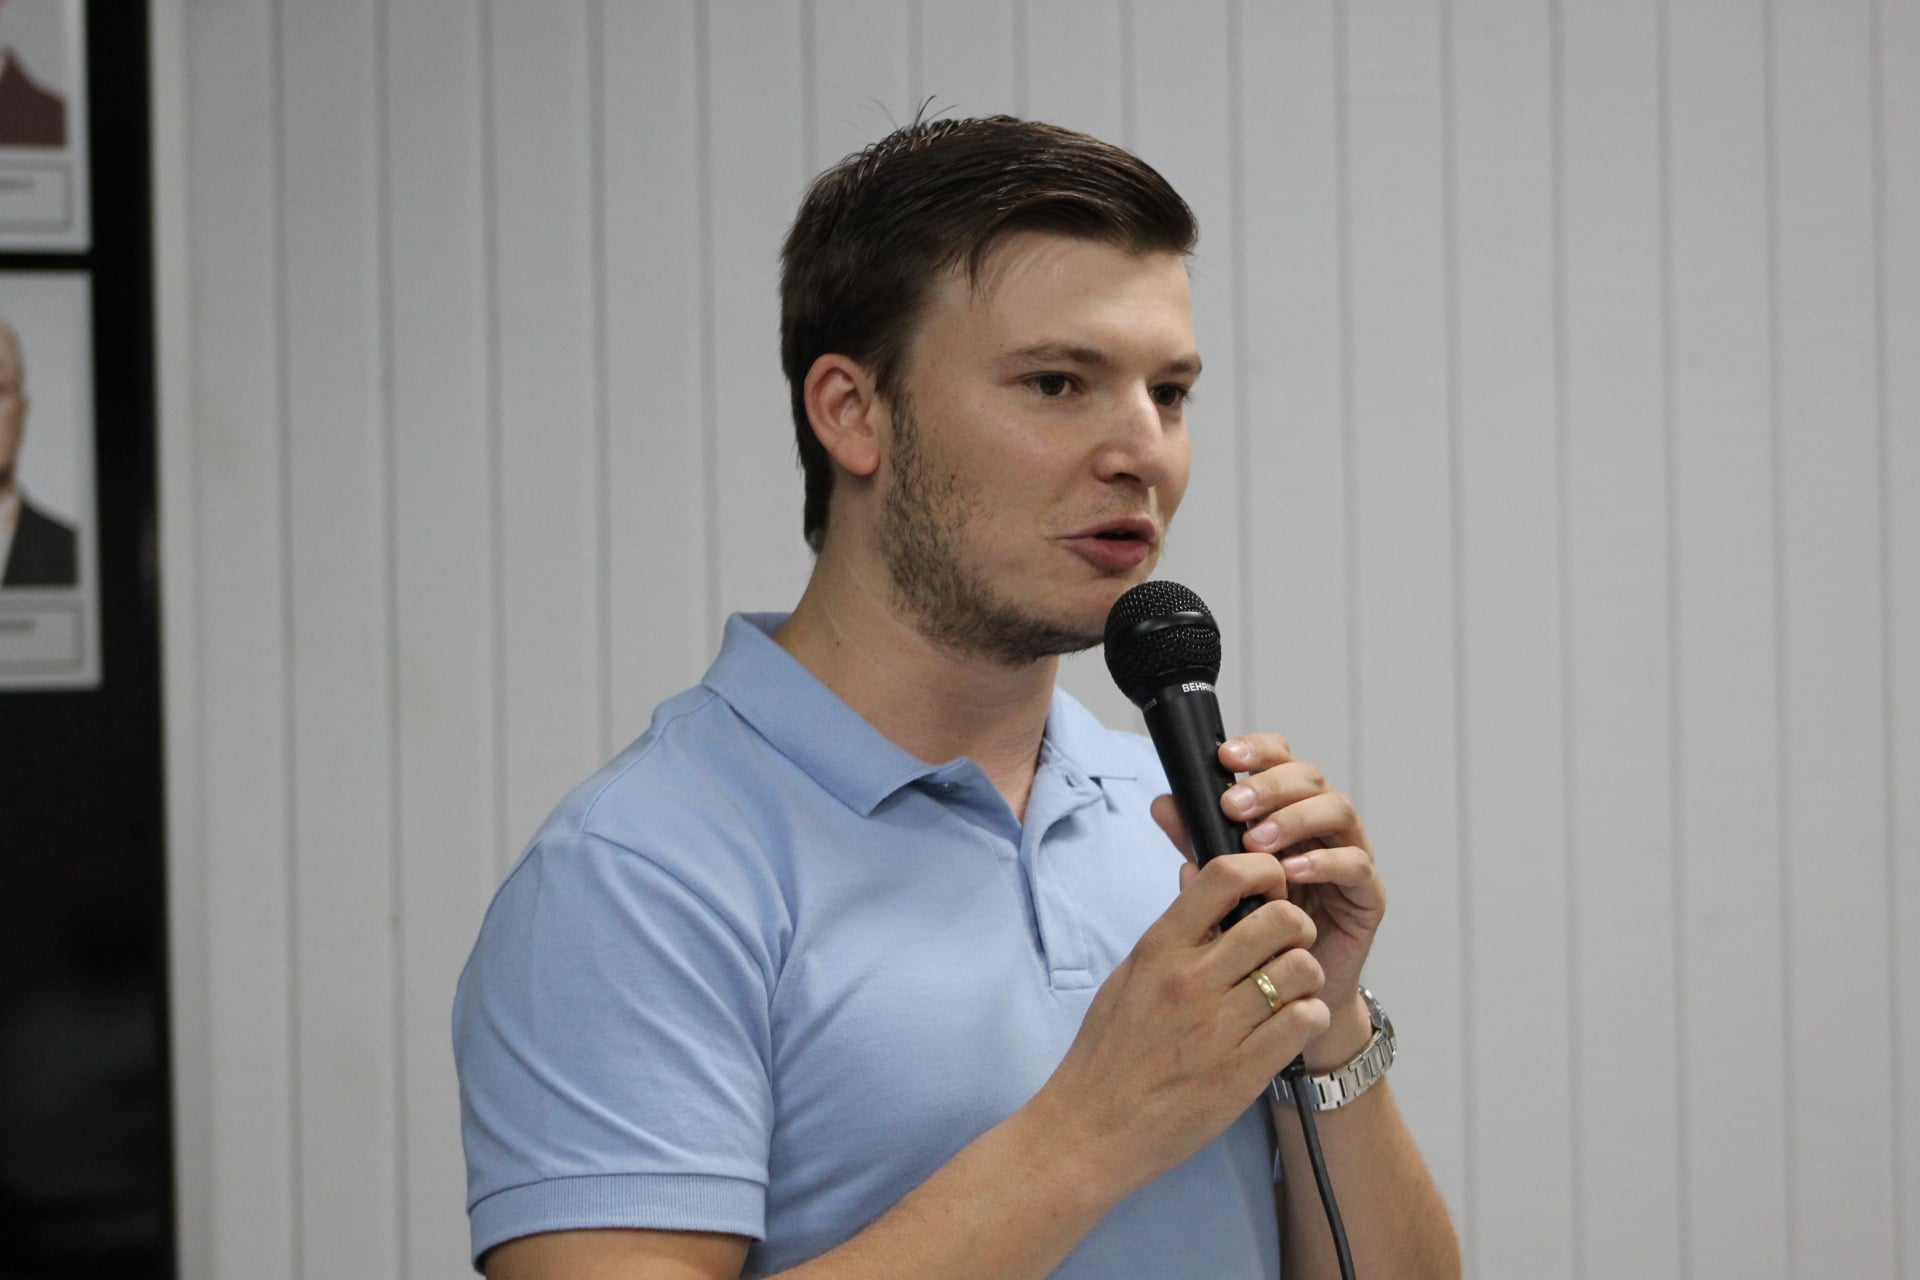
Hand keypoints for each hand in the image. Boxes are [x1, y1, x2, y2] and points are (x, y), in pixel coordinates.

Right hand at [1031, 851, 1329, 1196]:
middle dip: (1297, 926)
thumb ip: (1173, 934)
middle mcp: (1191, 980)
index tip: (1270, 885)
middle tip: (1288, 945)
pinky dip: (1309, 1017)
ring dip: (1307, 975)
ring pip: (1302, 967)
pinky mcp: (1243, 1072)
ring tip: (1290, 990)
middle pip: (1280, 918)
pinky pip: (1305, 1020)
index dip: (1264, 870)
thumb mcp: (1130, 975)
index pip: (1225, 876)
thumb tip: (1202, 884)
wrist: (1092, 1127)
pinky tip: (1291, 1025)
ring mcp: (1218, 1026)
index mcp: (1160, 948)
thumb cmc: (1109, 1051)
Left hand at [1151, 734, 1385, 1063]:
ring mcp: (1350, 855)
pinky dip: (1324, 863)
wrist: (1284, 997)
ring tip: (1258, 841)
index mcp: (1288, 810)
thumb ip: (1196, 840)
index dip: (1258, 750)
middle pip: (1311, 778)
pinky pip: (1357, 866)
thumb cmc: (1253, 929)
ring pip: (1339, 811)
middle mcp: (1323, 825)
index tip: (1224, 757)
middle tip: (1234, 806)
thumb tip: (1162, 804)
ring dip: (1296, 819)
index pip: (1282, 760)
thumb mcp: (1218, 879)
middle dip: (1271, 785)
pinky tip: (1292, 872)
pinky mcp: (1368, 896)